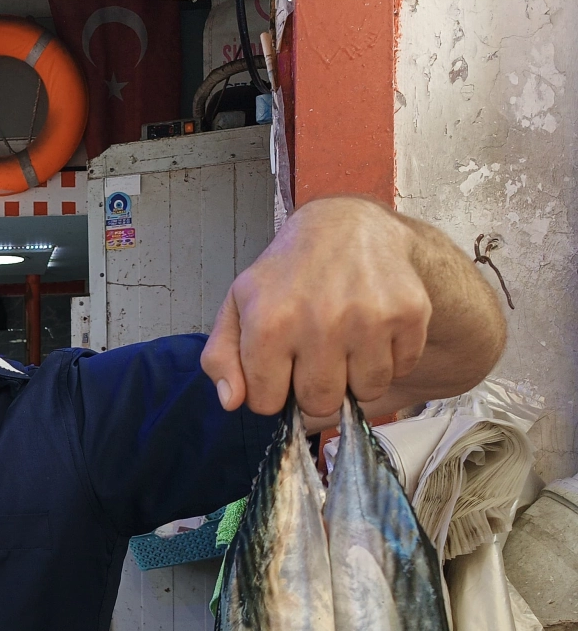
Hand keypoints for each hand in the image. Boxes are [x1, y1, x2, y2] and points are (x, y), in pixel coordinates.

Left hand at [200, 197, 431, 419]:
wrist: (346, 226)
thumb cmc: (285, 275)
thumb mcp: (238, 306)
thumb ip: (221, 357)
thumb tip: (232, 401)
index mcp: (270, 323)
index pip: (267, 404)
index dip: (271, 391)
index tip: (278, 368)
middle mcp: (321, 321)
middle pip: (319, 404)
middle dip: (314, 388)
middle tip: (314, 355)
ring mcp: (369, 317)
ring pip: (366, 391)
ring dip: (355, 377)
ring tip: (345, 343)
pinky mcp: (409, 312)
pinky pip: (401, 368)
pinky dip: (389, 358)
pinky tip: (373, 330)